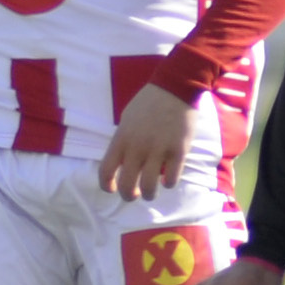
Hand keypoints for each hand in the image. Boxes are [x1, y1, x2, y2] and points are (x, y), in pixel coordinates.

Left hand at [97, 83, 193, 201]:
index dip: (106, 185)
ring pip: (148, 188)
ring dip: (148, 195)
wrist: (175, 87)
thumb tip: (121, 161)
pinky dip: (168, 183)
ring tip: (150, 192)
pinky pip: (171, 179)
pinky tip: (168, 178)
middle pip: (126, 186)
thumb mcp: (127, 119)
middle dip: (128, 196)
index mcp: (121, 138)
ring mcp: (158, 150)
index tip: (112, 189)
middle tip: (133, 195)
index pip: (105, 171)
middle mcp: (137, 147)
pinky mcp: (178, 151)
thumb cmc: (149, 102)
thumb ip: (123, 140)